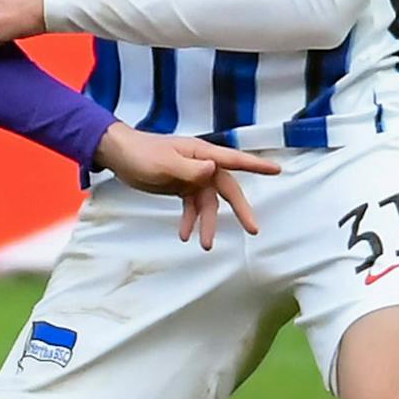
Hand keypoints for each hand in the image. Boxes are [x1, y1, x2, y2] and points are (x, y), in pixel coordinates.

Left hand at [92, 122, 280, 249]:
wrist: (120, 156)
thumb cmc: (142, 153)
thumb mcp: (164, 163)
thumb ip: (189, 168)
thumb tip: (213, 170)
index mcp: (202, 154)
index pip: (234, 160)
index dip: (257, 165)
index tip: (278, 170)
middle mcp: (202, 165)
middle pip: (227, 189)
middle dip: (240, 209)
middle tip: (253, 229)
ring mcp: (192, 177)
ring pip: (208, 204)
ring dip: (207, 223)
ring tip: (205, 245)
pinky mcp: (181, 187)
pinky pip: (192, 207)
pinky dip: (190, 221)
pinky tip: (185, 235)